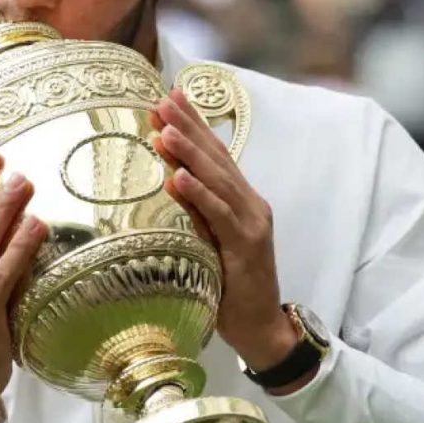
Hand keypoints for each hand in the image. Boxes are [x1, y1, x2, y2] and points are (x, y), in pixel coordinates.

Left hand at [152, 88, 297, 373]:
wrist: (262, 326)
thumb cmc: (229, 282)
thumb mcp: (206, 239)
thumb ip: (194, 210)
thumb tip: (167, 179)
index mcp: (239, 199)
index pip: (213, 153)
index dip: (192, 123)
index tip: (168, 96)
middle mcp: (249, 204)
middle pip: (215, 158)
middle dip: (188, 126)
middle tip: (161, 99)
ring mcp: (250, 224)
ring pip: (217, 181)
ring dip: (190, 153)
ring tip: (164, 129)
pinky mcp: (246, 247)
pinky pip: (219, 217)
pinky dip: (199, 196)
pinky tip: (178, 178)